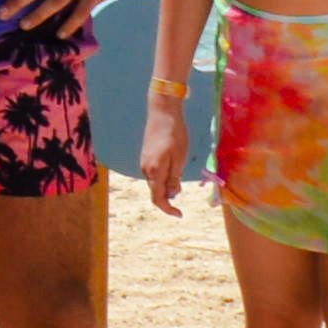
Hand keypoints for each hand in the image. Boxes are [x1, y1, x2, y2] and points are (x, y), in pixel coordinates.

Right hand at [141, 92, 192, 214]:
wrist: (163, 112)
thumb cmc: (175, 134)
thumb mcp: (179, 159)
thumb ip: (174, 179)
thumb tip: (172, 195)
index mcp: (154, 171)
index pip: (158, 198)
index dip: (168, 210)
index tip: (180, 215)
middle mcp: (146, 169)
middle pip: (155, 191)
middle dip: (168, 198)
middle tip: (182, 200)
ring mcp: (145, 161)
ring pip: (155, 182)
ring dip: (166, 187)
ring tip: (179, 181)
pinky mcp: (147, 155)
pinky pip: (154, 172)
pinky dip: (163, 177)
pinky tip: (173, 169)